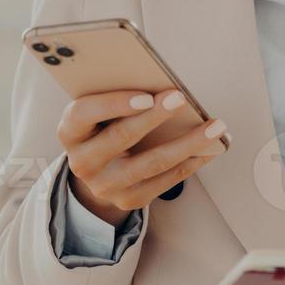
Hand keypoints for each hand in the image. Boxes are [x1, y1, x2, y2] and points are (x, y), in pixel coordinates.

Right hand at [58, 88, 228, 225]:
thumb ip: (116, 98)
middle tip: (181, 98)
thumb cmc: (102, 127)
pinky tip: (210, 148)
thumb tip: (161, 84)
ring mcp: (105, 185)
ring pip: (152, 162)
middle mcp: (82, 162)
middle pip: (121, 137)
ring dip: (187, 143)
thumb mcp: (98, 112)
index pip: (84, 114)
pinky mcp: (128, 200)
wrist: (96, 171)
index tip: (146, 95)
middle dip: (154, 116)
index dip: (114, 104)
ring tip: (214, 127)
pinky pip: (166, 180)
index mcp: (70, 132)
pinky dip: (191, 162)